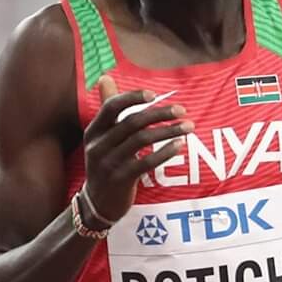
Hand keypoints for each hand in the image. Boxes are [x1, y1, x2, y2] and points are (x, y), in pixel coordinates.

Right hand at [81, 75, 191, 222]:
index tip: (154, 95)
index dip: (132, 98)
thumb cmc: (104, 163)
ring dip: (168, 131)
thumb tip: (105, 77)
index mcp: (93, 131)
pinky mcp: (121, 179)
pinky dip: (165, 151)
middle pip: (132, 123)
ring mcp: (108, 163)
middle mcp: (98, 146)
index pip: (111, 107)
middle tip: (182, 110)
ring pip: (142, 140)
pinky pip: (146, 162)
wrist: (97, 203)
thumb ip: (107, 108)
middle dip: (160, 114)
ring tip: (188, 127)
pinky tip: (179, 145)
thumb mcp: (100, 137)